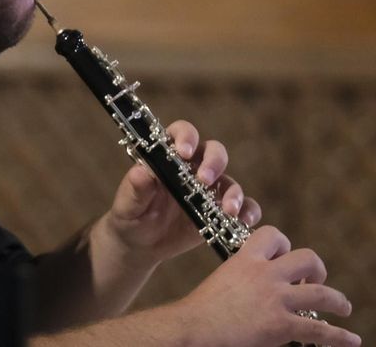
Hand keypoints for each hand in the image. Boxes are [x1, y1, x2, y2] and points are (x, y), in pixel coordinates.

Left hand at [97, 120, 259, 268]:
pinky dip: (248, 211)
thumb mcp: (127, 204)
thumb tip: (141, 172)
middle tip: (204, 180)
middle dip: (214, 163)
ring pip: (229, 181)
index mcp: (169, 156)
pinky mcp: (219, 211)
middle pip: (214, 152)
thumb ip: (135, 188)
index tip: (184, 152)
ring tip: (228, 210)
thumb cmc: (130, 215)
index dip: (187, 137)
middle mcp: (193, 167)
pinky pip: (243, 206)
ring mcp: (209, 190)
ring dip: (233, 192)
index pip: (182, 133)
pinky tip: (244, 222)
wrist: (139, 243)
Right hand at [174, 226, 359, 346]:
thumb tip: (252, 288)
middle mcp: (266, 274)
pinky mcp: (281, 326)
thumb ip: (241, 277)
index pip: (275, 236)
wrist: (193, 329)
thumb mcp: (222, 280)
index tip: (284, 259)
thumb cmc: (200, 311)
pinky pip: (319, 330)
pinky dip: (339, 336)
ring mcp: (276, 300)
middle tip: (314, 283)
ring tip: (344, 308)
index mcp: (247, 259)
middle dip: (317, 270)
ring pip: (322, 294)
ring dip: (338, 301)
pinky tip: (352, 340)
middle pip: (308, 258)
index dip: (285, 246)